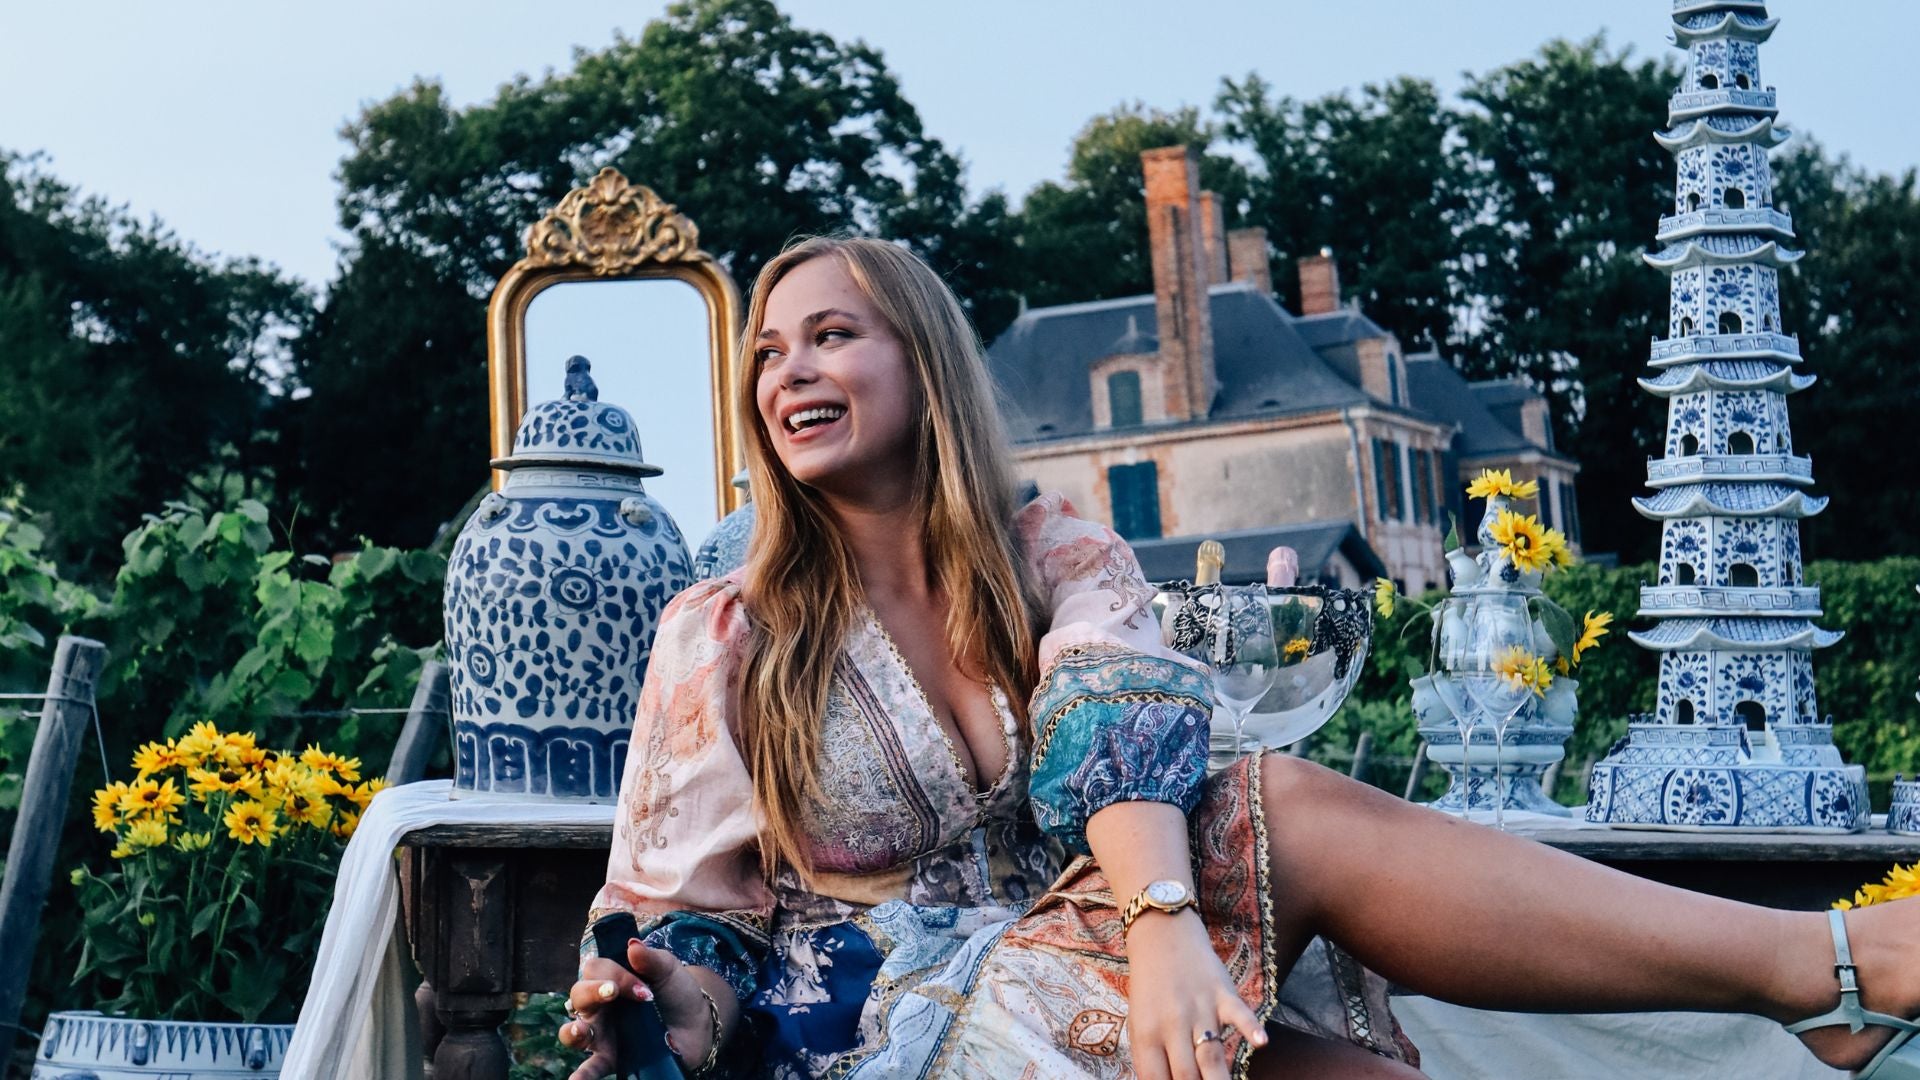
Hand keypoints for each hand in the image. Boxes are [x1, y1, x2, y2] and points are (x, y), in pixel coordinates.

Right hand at [557, 939, 719, 1079]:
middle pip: (578, 996)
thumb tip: (632, 945)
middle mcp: (600, 1007)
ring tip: (582, 1031)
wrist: (698, 1025)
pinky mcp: (613, 1059)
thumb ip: (651, 958)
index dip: (614, 973)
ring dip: (572, 1032)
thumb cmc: (676, 993)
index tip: (642, 985)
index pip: (595, 969)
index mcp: (610, 980)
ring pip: (573, 1033)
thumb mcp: (668, 970)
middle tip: (613, 993)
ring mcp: (603, 1035)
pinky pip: (592, 1068)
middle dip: (593, 991)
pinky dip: (582, 1076)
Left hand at [1125, 910, 1267, 1079]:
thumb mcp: (1139, 1021)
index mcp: (1146, 1034)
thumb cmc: (1150, 986)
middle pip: (1186, 1075)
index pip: (1155, 1079)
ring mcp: (1199, 1008)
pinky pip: (1239, 1013)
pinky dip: (1250, 1027)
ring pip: (1211, 1054)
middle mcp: (1172, 1024)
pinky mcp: (1223, 994)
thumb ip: (1151, 1056)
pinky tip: (1260, 1042)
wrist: (1162, 935)